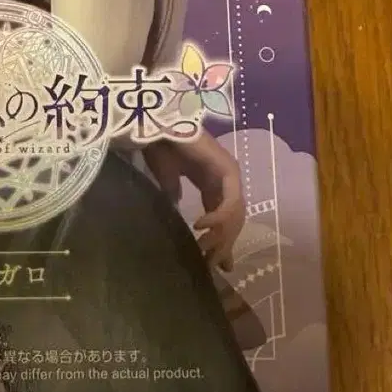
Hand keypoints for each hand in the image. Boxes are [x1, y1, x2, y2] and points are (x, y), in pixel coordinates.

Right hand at [144, 136, 245, 272]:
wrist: (156, 125)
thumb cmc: (160, 146)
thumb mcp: (168, 179)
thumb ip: (175, 194)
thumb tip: (177, 209)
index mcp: (213, 182)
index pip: (224, 217)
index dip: (222, 241)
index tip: (217, 266)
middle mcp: (226, 180)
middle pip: (233, 220)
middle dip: (224, 245)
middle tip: (212, 265)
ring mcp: (229, 175)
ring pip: (235, 215)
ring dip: (221, 236)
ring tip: (204, 251)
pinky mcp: (228, 171)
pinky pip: (229, 202)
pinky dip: (218, 218)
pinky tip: (201, 226)